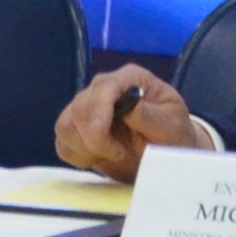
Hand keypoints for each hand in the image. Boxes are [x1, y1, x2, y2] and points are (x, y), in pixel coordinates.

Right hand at [58, 63, 194, 182]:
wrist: (166, 151)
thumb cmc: (174, 135)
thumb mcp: (173, 126)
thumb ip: (151, 115)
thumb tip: (130, 102)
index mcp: (129, 78)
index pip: (102, 89)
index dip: (100, 120)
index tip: (115, 149)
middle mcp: (103, 87)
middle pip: (78, 109)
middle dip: (94, 140)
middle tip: (119, 154)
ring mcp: (87, 105)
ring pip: (65, 125)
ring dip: (84, 148)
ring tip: (110, 154)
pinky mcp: (77, 127)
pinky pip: (61, 141)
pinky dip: (76, 155)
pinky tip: (97, 158)